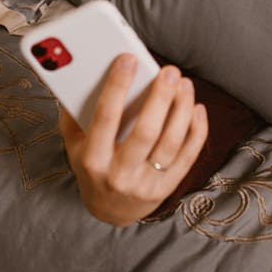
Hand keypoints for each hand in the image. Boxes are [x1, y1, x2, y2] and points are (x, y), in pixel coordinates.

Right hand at [59, 55, 207, 225]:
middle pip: (145, 132)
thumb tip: (78, 74)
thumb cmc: (92, 168)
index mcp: (92, 160)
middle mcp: (119, 174)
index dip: (117, 87)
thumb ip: (74, 114)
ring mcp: (146, 184)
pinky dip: (197, 131)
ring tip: (184, 84)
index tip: (128, 60)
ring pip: (171, 143)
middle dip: (160, 98)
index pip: (105, 118)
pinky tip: (197, 108)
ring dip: (181, 110)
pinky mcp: (167, 188)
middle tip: (169, 71)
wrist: (109, 211)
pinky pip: (188, 157)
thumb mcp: (74, 146)